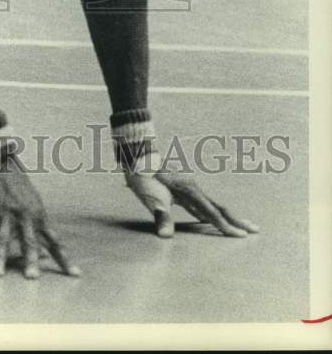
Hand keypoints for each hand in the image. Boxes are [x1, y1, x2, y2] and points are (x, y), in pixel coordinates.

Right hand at [0, 154, 80, 278]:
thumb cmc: (18, 187)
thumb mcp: (34, 204)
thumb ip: (38, 229)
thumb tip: (46, 255)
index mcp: (38, 216)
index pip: (54, 240)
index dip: (64, 258)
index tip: (75, 275)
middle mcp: (23, 216)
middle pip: (29, 241)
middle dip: (30, 260)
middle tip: (32, 277)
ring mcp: (4, 215)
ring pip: (2, 240)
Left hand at [125, 168, 259, 238]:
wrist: (136, 155)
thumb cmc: (143, 176)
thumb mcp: (150, 197)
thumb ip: (161, 216)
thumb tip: (165, 236)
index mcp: (190, 190)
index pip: (213, 212)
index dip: (226, 226)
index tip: (242, 237)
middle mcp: (193, 187)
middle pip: (219, 206)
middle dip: (236, 220)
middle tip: (255, 230)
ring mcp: (188, 186)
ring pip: (210, 205)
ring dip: (224, 216)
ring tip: (237, 226)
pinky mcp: (180, 188)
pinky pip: (199, 204)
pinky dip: (208, 213)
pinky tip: (207, 219)